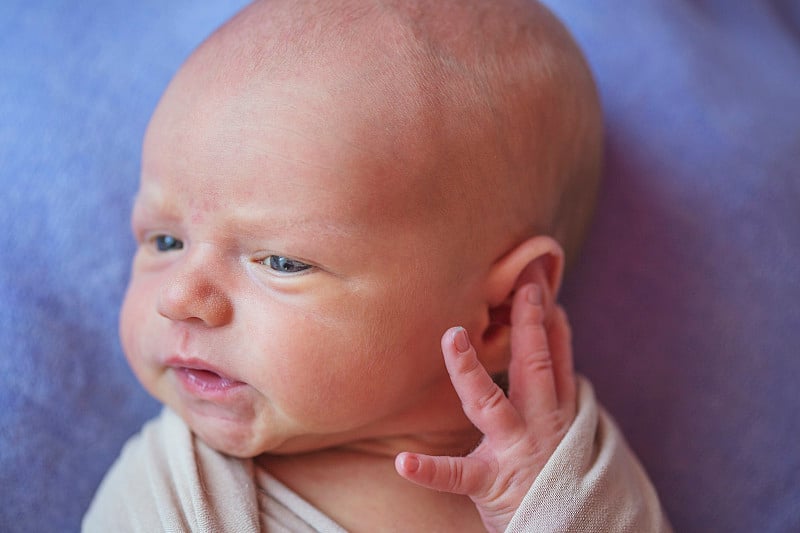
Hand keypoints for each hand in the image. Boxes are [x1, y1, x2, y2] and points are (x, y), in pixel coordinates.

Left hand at [395, 283, 576, 531]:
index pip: (554, 361)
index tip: (539, 287)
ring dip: (471, 370)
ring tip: (452, 337)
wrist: (563, 532)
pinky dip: (430, 470)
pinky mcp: (490, 484)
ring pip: (491, 405)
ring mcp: (514, 453)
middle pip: (534, 369)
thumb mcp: (562, 425)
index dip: (549, 324)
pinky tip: (404, 462)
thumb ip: (554, 383)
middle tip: (521, 288)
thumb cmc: (550, 472)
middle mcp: (539, 426)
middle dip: (527, 327)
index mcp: (554, 413)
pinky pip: (456, 476)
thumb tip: (552, 331)